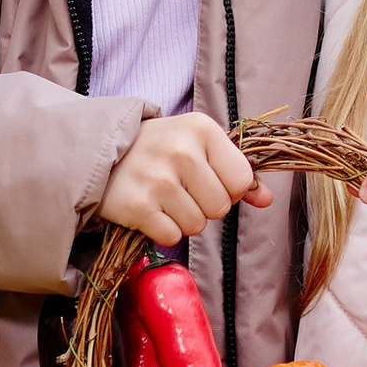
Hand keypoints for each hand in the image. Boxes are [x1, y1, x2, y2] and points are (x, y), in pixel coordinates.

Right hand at [98, 113, 270, 244]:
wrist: (100, 151)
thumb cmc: (159, 149)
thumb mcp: (198, 146)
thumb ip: (236, 171)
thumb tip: (267, 199)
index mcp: (202, 129)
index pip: (242, 180)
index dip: (228, 188)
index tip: (207, 179)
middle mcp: (181, 151)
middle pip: (221, 208)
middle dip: (204, 206)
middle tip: (180, 190)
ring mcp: (157, 179)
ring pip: (197, 226)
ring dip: (183, 220)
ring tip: (163, 198)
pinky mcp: (137, 206)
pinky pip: (172, 237)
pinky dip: (163, 230)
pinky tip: (150, 209)